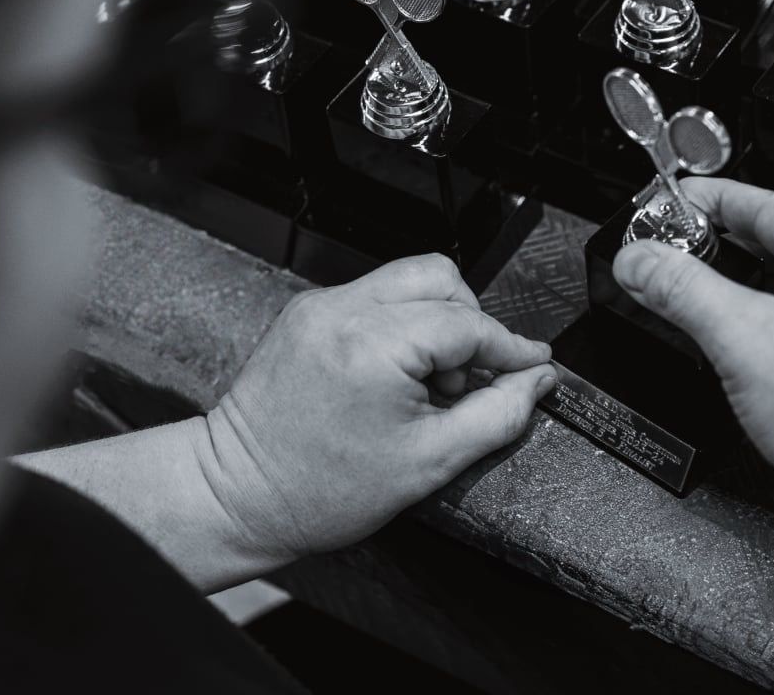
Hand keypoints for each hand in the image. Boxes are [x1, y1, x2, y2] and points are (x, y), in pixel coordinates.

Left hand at [202, 255, 555, 560]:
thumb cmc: (319, 490)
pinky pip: (376, 296)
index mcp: (371, 345)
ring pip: (409, 280)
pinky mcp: (307, 312)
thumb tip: (535, 382)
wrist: (239, 495)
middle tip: (469, 379)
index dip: (509, 346)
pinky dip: (403, 326)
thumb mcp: (430, 461)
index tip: (533, 364)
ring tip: (429, 381)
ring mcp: (319, 306)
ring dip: (437, 322)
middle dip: (471, 324)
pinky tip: (398, 374)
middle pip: (440, 279)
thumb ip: (498, 414)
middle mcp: (341, 310)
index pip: (467, 323)